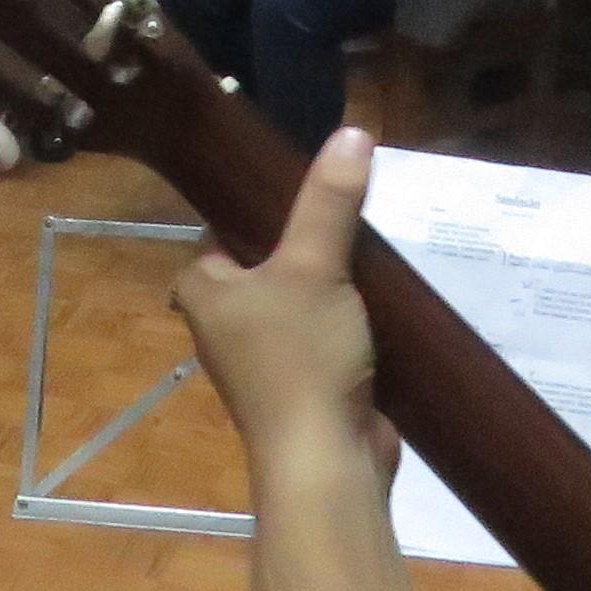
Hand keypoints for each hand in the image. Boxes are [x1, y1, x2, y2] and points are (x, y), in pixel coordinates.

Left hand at [175, 128, 392, 476]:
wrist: (326, 460)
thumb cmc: (300, 357)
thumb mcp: (314, 265)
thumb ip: (330, 200)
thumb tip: (353, 130)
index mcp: (202, 288)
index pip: (225, 223)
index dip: (263, 198)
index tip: (309, 173)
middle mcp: (224, 321)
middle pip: (270, 258)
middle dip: (310, 239)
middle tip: (357, 204)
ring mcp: (265, 355)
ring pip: (303, 295)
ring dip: (337, 278)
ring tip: (378, 241)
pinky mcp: (306, 381)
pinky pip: (328, 331)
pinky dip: (353, 316)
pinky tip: (387, 295)